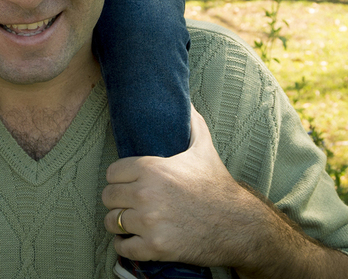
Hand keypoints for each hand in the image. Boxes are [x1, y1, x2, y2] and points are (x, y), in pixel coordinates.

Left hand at [102, 107, 250, 266]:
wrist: (239, 225)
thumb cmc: (218, 186)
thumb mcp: (204, 149)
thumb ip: (191, 122)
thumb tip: (186, 100)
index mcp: (151, 168)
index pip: (112, 173)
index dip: (118, 179)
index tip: (126, 184)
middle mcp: (146, 194)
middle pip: (108, 197)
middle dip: (117, 201)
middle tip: (127, 205)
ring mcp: (149, 222)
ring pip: (111, 222)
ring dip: (118, 224)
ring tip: (128, 223)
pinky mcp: (155, 247)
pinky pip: (123, 248)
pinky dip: (125, 246)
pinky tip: (132, 241)